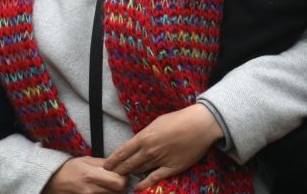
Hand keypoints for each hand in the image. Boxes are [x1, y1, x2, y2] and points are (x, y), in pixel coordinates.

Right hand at [43, 157, 126, 193]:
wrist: (52, 182)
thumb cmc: (69, 169)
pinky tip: (102, 191)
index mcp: (91, 175)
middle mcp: (90, 190)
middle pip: (118, 192)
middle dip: (121, 187)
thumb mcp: (85, 160)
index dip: (123, 178)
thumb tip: (119, 166)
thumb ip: (103, 163)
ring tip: (108, 186)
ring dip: (113, 192)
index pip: (118, 182)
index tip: (121, 174)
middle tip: (116, 181)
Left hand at [103, 103, 222, 189]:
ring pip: (139, 170)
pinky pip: (154, 178)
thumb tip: (137, 142)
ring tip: (122, 178)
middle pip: (128, 164)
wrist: (200, 124)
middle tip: (110, 174)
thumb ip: (145, 135)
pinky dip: (144, 183)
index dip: (113, 160)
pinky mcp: (172, 168)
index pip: (122, 151)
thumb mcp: (157, 123)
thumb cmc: (179, 119)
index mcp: (144, 137)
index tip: (106, 165)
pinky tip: (137, 187)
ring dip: (130, 174)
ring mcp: (160, 160)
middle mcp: (149, 150)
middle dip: (118, 170)